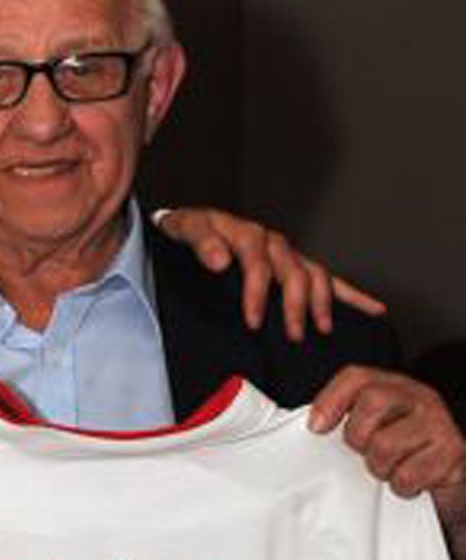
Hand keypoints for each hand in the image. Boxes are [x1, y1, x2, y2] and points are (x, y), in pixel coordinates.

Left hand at [155, 207, 383, 340]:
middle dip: (294, 306)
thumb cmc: (189, 230)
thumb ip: (201, 241)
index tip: (253, 320)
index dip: (256, 293)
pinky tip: (374, 309)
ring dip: (322, 303)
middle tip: (293, 334)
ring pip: (316, 275)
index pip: (258, 264)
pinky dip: (353, 294)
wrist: (191, 225)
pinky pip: (329, 278)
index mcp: (247, 233)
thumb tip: (220, 260)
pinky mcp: (296, 263)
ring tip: (322, 329)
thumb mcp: (185, 228)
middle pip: (293, 272)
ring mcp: (288, 253)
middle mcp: (273, 242)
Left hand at [310, 366, 465, 559]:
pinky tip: (410, 480)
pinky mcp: (454, 452)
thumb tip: (257, 410)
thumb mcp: (363, 431)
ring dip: (379, 467)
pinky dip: (402, 486)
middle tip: (365, 452)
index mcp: (391, 386)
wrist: (445, 481)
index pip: (356, 377)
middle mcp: (418, 396)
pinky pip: (409, 474)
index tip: (316, 428)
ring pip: (386, 443)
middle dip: (358, 437)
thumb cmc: (396, 453)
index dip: (331, 400)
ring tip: (388, 468)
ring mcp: (439, 422)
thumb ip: (330, 419)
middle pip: (372, 402)